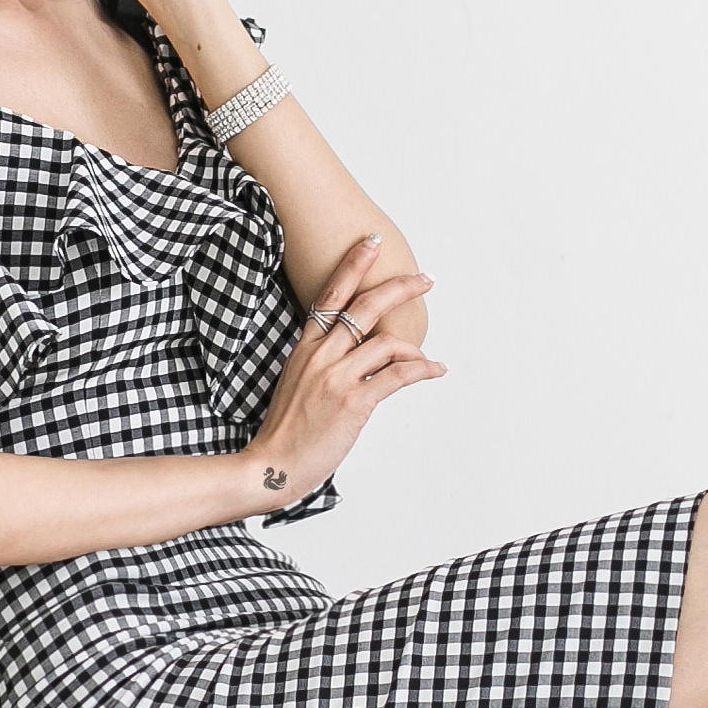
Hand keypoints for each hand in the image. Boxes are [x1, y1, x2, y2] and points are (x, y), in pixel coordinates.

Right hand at [244, 236, 447, 514]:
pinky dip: (422, 368)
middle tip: (426, 279)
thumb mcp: (297, 383)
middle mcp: (321, 357)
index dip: (352, 265)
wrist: (272, 465)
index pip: (330, 295)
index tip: (371, 242)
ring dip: (414, 345)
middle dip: (399, 287)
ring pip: (385, 341)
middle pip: (364, 308)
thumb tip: (359, 353)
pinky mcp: (353, 403)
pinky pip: (397, 375)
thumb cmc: (287, 429)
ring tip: (428, 358)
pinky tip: (435, 369)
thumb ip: (324, 362)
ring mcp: (336, 378)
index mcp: (305, 349)